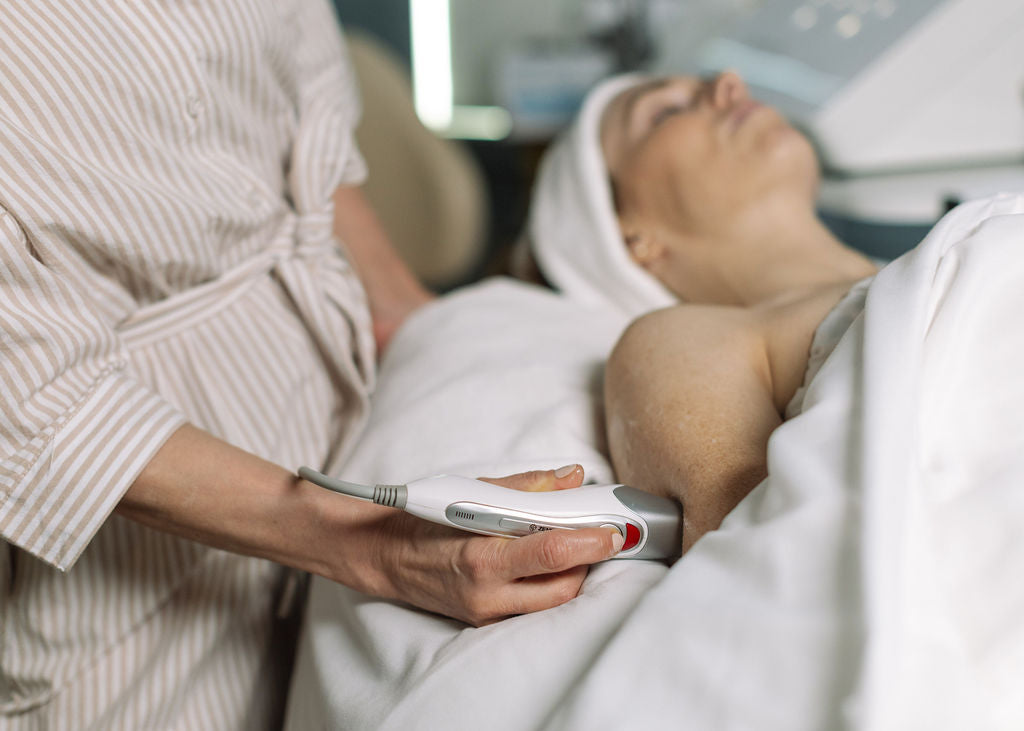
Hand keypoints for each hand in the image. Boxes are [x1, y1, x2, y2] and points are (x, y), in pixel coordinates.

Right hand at [332, 465, 623, 625]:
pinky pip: (531, 606)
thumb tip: (571, 477)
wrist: (376, 553)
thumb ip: (526, 487)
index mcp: (481, 555)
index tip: (615, 529)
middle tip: (597, 532)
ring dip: (571, 574)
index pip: (552, 554)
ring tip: (573, 543)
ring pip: (552, 601)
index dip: (591, 542)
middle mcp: (486, 593)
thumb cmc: (418, 518)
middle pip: (563, 586)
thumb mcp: (469, 491)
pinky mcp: (483, 619)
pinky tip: (546, 560)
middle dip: (588, 561)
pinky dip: (549, 584)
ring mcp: (485, 612)